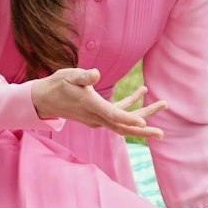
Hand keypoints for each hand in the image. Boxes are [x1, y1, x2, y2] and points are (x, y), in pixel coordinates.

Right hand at [28, 68, 167, 138]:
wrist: (45, 100)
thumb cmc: (57, 85)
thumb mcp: (68, 75)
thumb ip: (83, 76)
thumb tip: (97, 74)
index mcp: (91, 105)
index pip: (113, 115)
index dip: (129, 120)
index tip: (145, 124)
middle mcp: (96, 116)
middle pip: (124, 126)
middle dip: (144, 129)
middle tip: (162, 133)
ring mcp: (98, 118)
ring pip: (124, 121)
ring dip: (143, 116)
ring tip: (162, 104)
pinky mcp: (99, 115)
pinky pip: (118, 114)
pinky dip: (131, 105)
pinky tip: (142, 91)